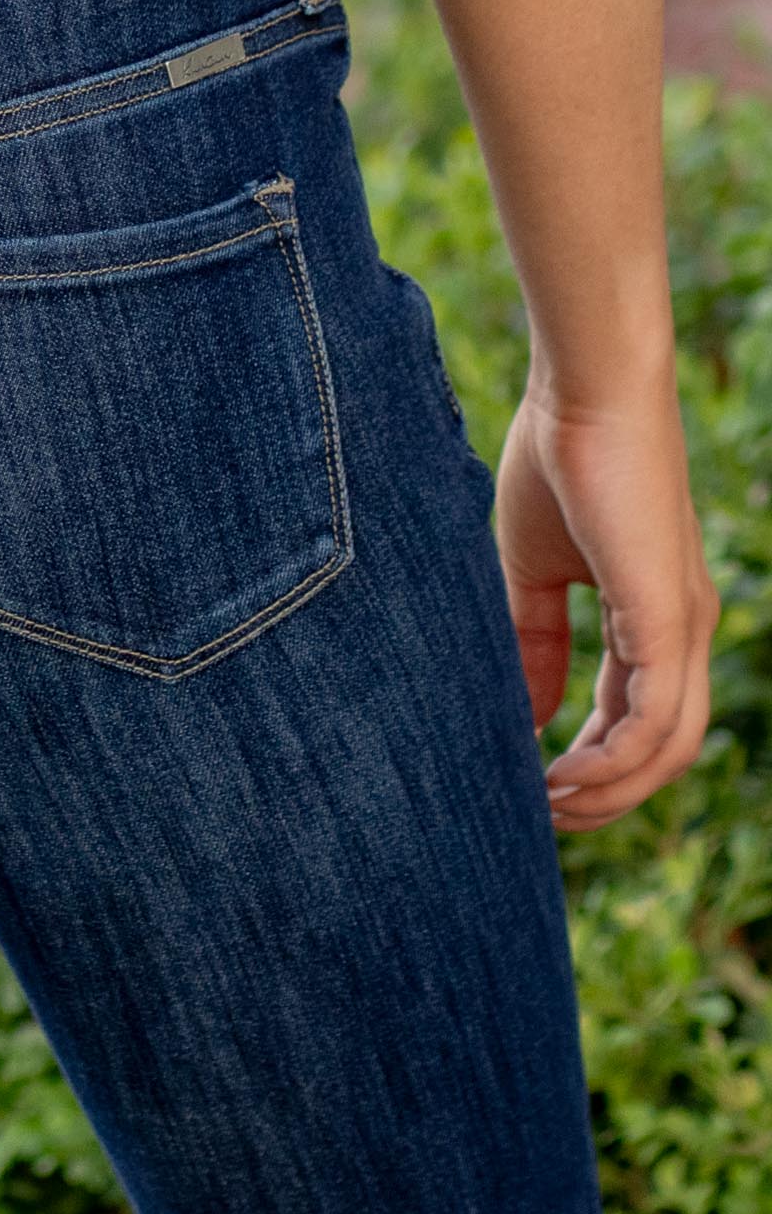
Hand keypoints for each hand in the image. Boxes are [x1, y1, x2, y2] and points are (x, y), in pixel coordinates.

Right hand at [495, 369, 718, 830]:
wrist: (585, 394)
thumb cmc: (559, 462)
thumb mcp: (532, 572)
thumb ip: (532, 644)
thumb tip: (528, 718)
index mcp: (656, 617)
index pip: (641, 718)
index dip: (594, 765)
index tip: (536, 788)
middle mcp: (685, 629)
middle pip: (666, 751)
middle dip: (607, 797)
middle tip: (543, 818)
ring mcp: (683, 625)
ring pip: (669, 747)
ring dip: (610, 791)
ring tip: (548, 806)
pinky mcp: (666, 616)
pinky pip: (654, 716)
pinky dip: (612, 760)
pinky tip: (561, 773)